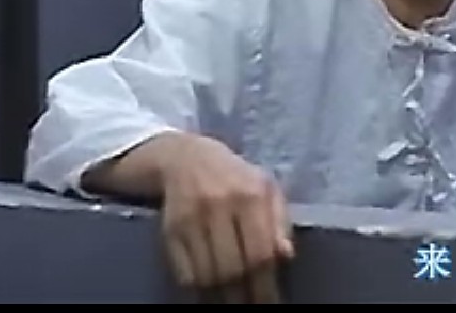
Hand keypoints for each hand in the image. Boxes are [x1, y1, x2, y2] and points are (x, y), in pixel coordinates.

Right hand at [157, 134, 294, 302]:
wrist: (186, 158)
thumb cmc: (237, 177)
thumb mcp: (267, 188)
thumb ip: (280, 221)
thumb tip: (286, 255)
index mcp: (250, 195)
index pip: (260, 252)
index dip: (265, 284)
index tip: (270, 301)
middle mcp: (219, 207)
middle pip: (232, 268)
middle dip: (244, 295)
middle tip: (252, 304)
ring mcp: (190, 220)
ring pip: (207, 275)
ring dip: (221, 295)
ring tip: (233, 299)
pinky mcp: (169, 232)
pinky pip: (184, 273)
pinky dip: (199, 287)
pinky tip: (211, 290)